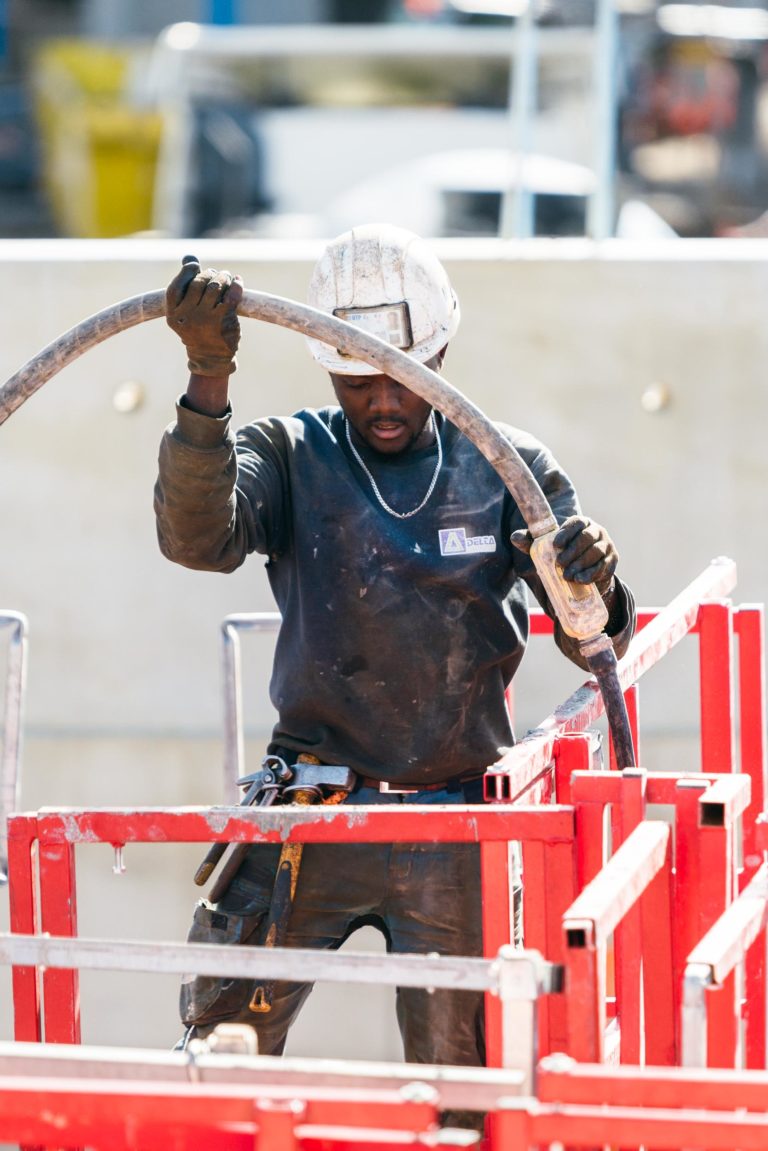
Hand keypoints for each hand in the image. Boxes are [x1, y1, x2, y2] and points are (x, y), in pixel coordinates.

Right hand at [166, 255, 242, 375]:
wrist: (211, 358)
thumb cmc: (197, 329)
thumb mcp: (185, 311)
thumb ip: (185, 285)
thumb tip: (189, 257)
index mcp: (174, 315)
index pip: (176, 286)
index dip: (186, 272)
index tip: (195, 266)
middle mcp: (188, 316)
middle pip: (198, 283)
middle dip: (208, 273)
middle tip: (215, 274)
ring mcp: (206, 319)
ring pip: (214, 286)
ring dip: (222, 277)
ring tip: (226, 276)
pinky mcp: (224, 320)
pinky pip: (231, 295)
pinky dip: (236, 284)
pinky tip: (238, 281)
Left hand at [511, 515, 618, 593]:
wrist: (584, 572)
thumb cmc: (563, 554)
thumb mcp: (546, 548)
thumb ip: (531, 541)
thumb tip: (514, 537)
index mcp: (582, 523)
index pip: (576, 523)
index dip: (567, 533)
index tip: (555, 545)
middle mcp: (597, 531)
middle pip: (587, 537)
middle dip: (573, 551)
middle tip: (560, 564)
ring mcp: (607, 545)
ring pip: (596, 552)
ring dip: (581, 564)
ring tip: (567, 576)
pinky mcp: (612, 561)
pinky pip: (604, 566)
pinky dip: (592, 574)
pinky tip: (581, 580)